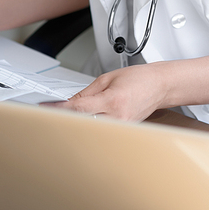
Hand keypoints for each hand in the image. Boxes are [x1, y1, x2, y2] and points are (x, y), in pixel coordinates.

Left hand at [50, 62, 171, 121]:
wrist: (159, 85)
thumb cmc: (138, 79)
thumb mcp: (107, 78)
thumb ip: (86, 93)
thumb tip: (69, 103)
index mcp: (112, 100)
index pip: (80, 108)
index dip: (62, 110)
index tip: (49, 110)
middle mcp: (119, 116)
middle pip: (85, 123)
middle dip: (69, 120)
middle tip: (54, 117)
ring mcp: (123, 126)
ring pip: (94, 130)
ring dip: (80, 125)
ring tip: (69, 121)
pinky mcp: (126, 131)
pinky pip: (105, 130)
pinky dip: (93, 127)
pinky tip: (87, 123)